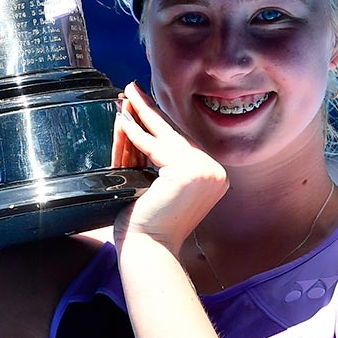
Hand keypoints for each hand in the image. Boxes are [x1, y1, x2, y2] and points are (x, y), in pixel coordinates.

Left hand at [112, 83, 228, 251]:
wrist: (149, 249)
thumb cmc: (148, 225)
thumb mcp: (153, 184)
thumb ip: (151, 158)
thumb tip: (132, 121)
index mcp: (211, 177)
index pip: (179, 144)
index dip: (159, 123)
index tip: (142, 104)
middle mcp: (214, 172)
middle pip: (173, 137)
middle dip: (149, 112)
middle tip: (132, 88)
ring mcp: (204, 170)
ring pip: (164, 138)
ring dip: (141, 114)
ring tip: (126, 94)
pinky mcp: (188, 171)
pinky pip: (153, 147)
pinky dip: (135, 131)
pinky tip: (123, 116)